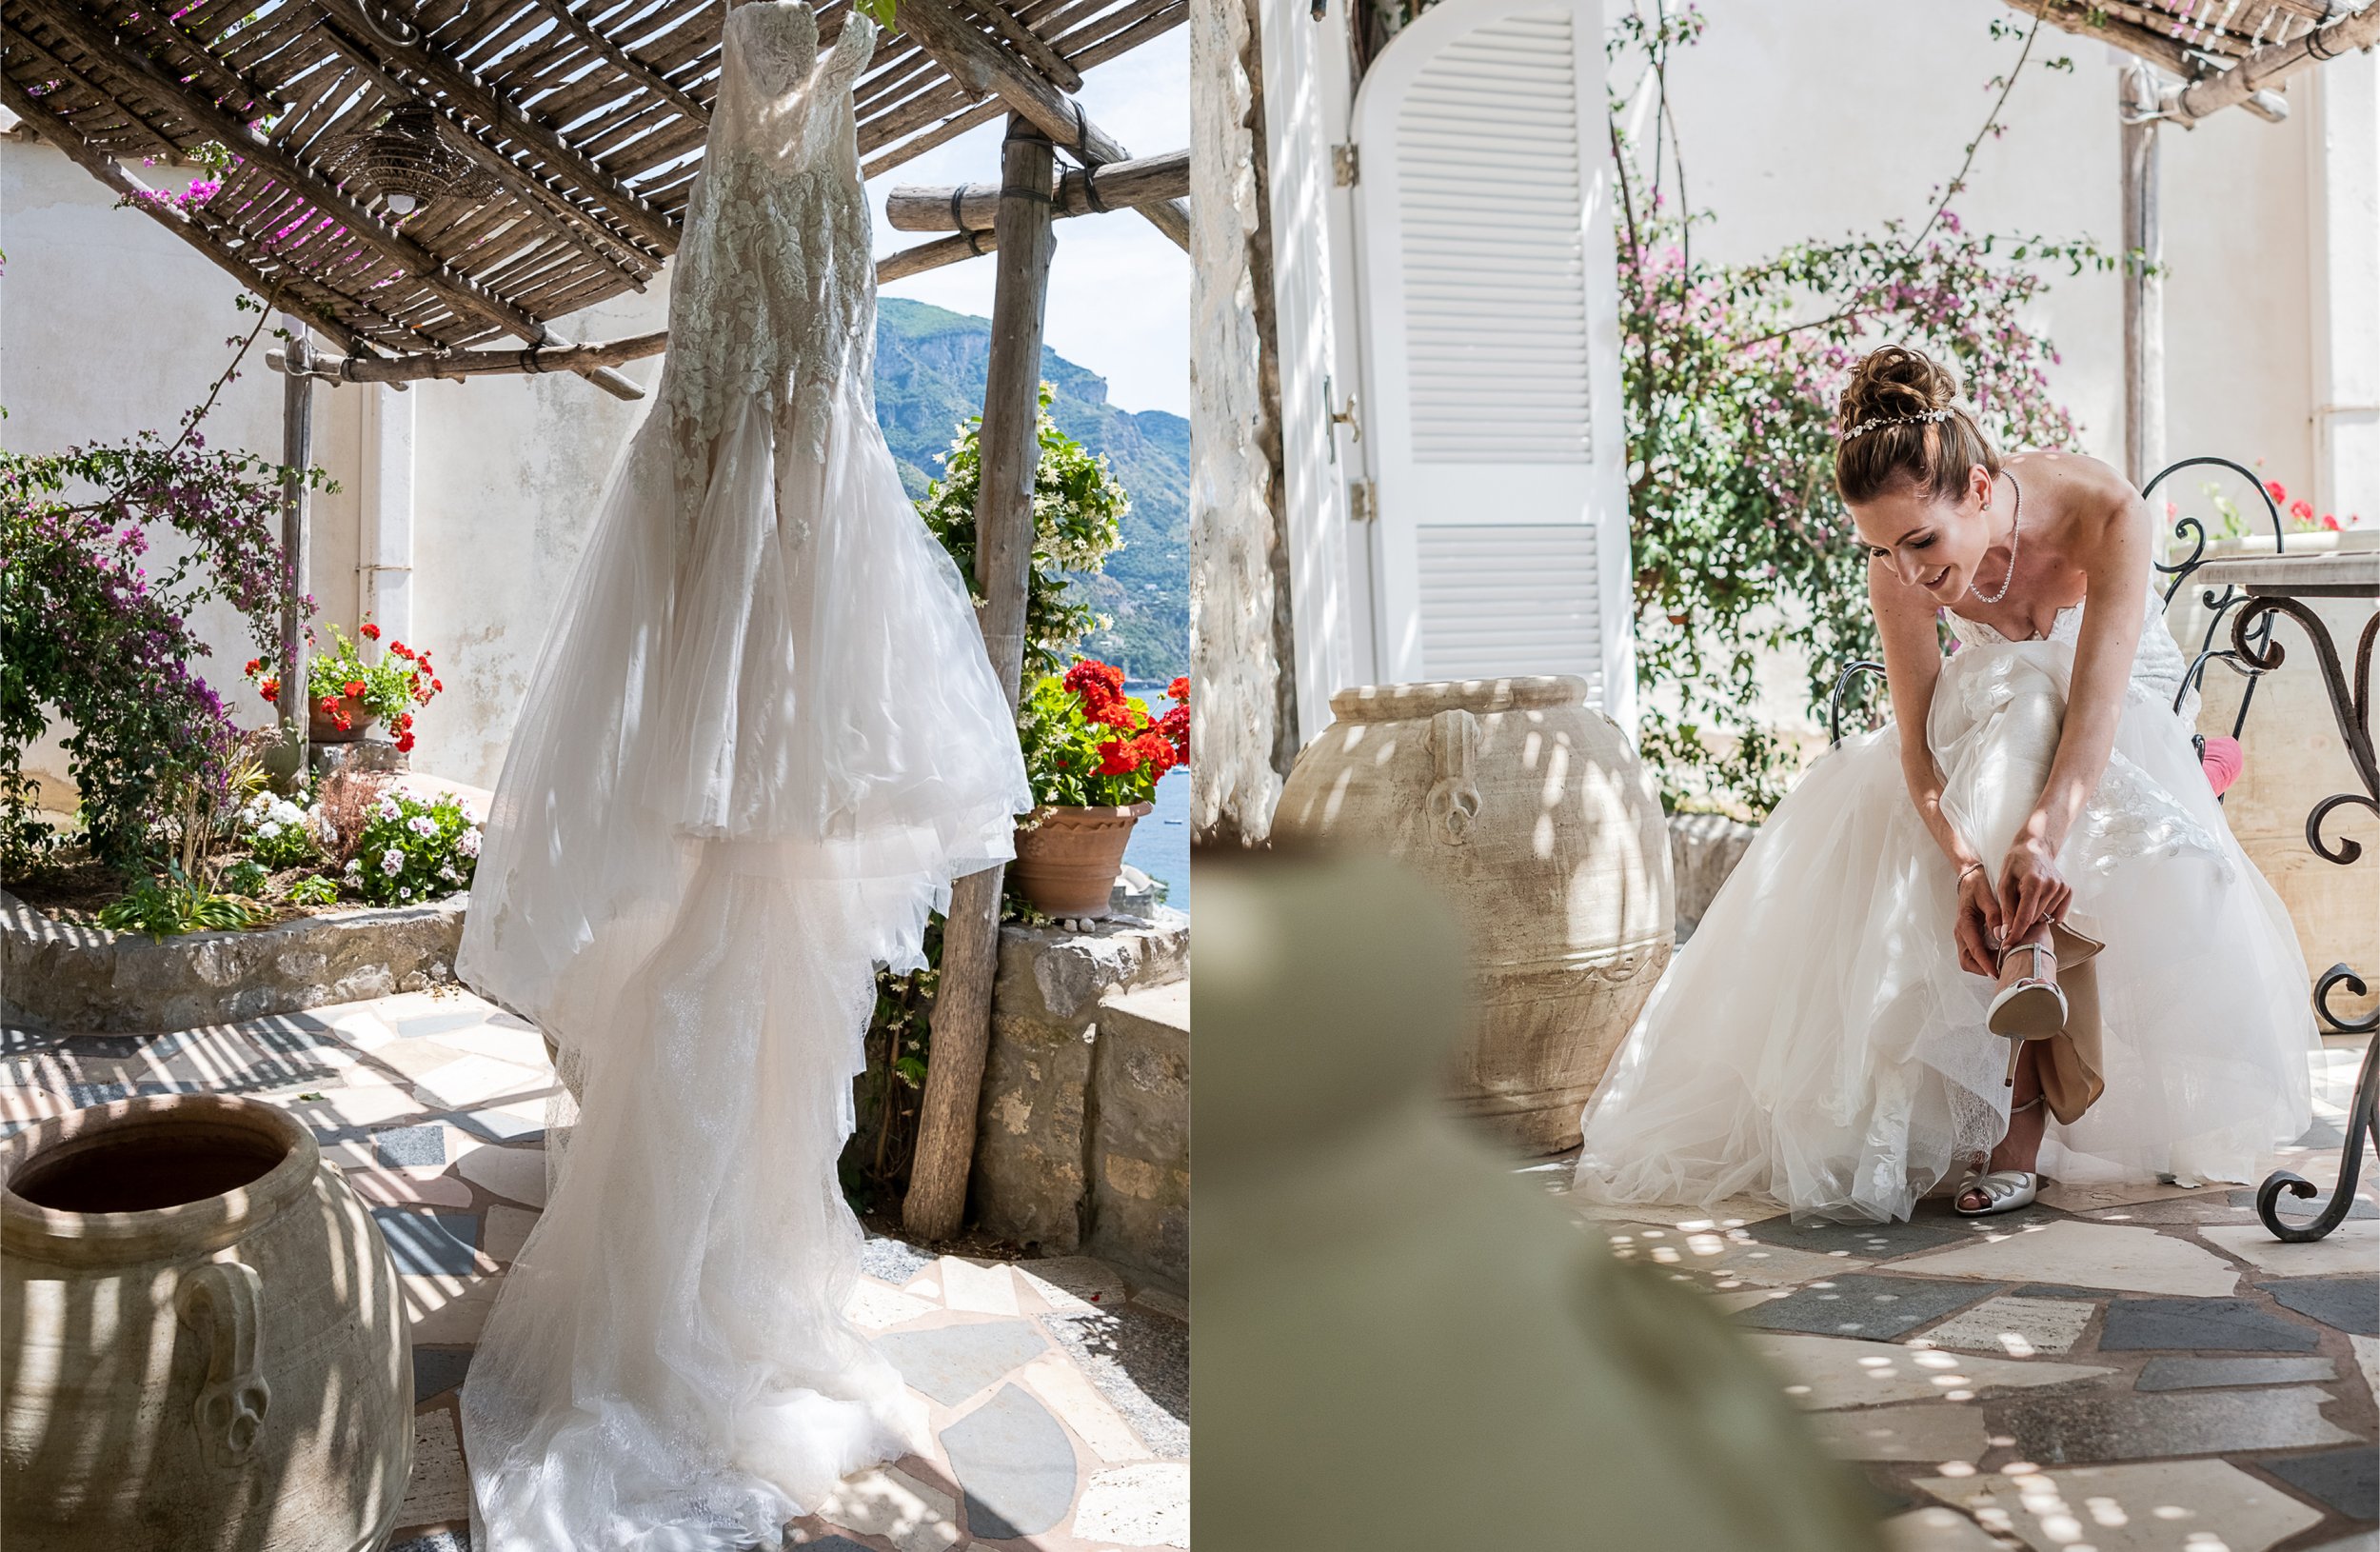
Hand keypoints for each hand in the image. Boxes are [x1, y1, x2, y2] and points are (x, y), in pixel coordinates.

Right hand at [1953, 863, 2003, 977]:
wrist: (1969, 877)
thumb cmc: (1978, 885)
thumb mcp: (1987, 896)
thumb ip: (1994, 916)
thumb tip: (2000, 935)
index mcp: (1964, 923)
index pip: (1974, 950)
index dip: (1985, 964)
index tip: (1996, 974)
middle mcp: (1961, 932)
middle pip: (1967, 961)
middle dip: (1982, 969)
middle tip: (2002, 971)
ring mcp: (1963, 935)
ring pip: (1969, 959)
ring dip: (1983, 965)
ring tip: (2002, 965)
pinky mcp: (1968, 935)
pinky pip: (1974, 953)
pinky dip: (1985, 959)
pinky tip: (2000, 955)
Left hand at [1998, 835, 2070, 946]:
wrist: (2034, 848)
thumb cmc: (2015, 865)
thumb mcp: (2003, 883)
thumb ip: (2006, 908)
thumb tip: (2005, 932)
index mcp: (2033, 883)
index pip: (2024, 917)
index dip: (2015, 934)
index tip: (2006, 946)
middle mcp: (2052, 886)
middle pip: (2034, 919)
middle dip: (2021, 922)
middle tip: (2013, 911)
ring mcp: (2062, 888)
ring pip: (2045, 918)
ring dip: (2034, 915)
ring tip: (2026, 899)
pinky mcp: (2068, 891)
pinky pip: (2057, 914)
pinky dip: (2047, 913)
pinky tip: (2039, 902)